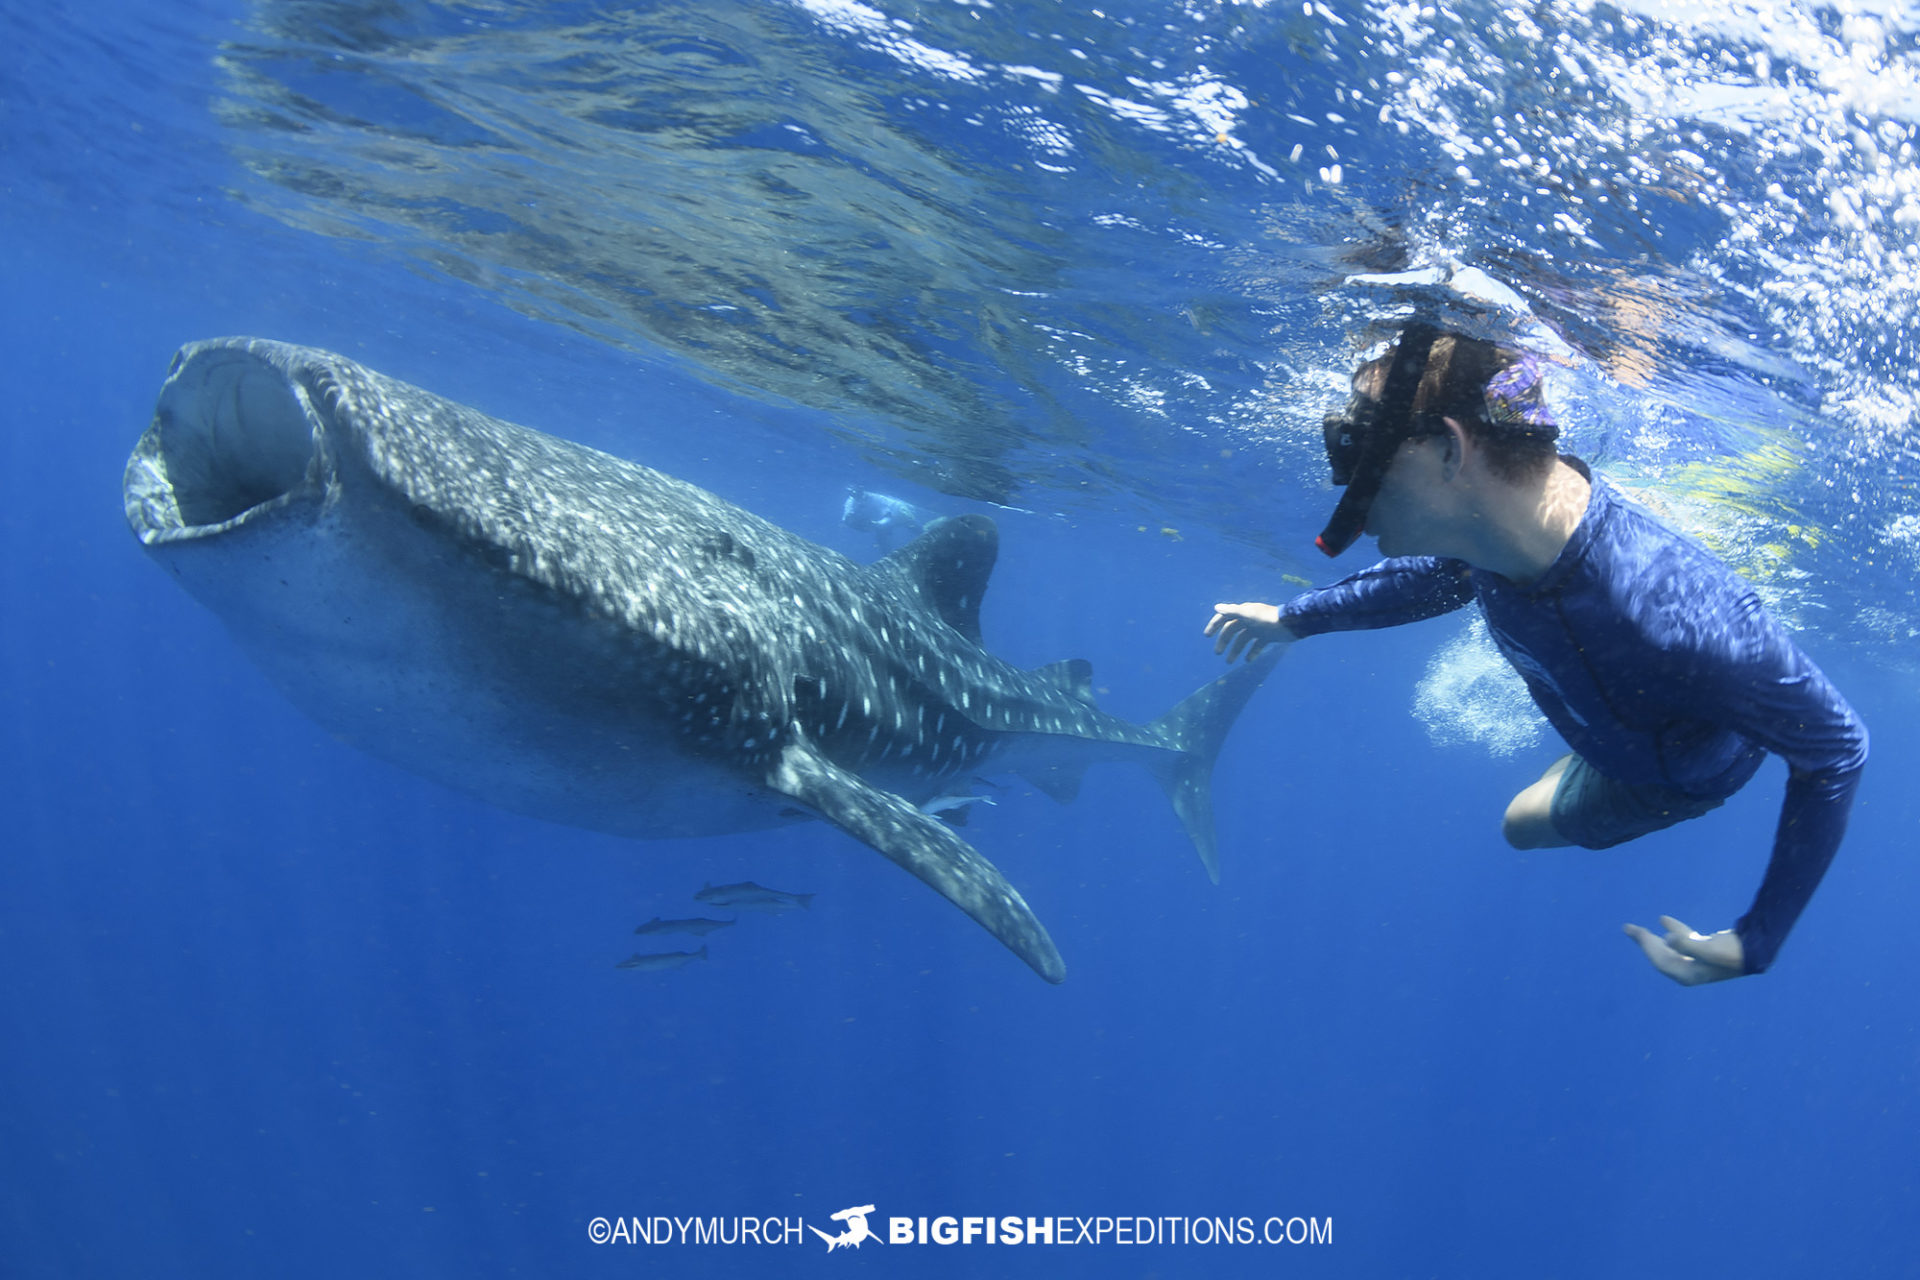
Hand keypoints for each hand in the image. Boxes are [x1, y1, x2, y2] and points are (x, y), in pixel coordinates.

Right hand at [1205, 602, 1293, 662]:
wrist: (1291, 625)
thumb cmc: (1268, 619)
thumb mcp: (1248, 615)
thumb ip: (1232, 611)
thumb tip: (1216, 607)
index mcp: (1243, 613)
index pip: (1224, 617)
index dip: (1214, 625)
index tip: (1207, 635)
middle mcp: (1249, 620)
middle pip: (1232, 630)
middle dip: (1224, 641)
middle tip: (1218, 653)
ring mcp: (1258, 629)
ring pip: (1242, 640)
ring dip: (1235, 650)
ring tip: (1229, 662)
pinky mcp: (1267, 637)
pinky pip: (1256, 646)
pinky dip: (1251, 653)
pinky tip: (1247, 661)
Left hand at [1622, 915, 1744, 985]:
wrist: (1757, 950)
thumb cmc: (1732, 952)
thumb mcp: (1709, 949)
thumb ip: (1686, 944)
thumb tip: (1666, 941)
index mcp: (1688, 975)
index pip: (1660, 961)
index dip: (1646, 946)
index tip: (1635, 931)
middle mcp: (1689, 971)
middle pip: (1661, 956)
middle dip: (1646, 942)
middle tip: (1628, 928)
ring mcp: (1696, 961)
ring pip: (1669, 949)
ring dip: (1655, 937)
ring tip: (1638, 928)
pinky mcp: (1703, 951)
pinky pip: (1681, 941)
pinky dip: (1673, 931)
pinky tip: (1663, 920)